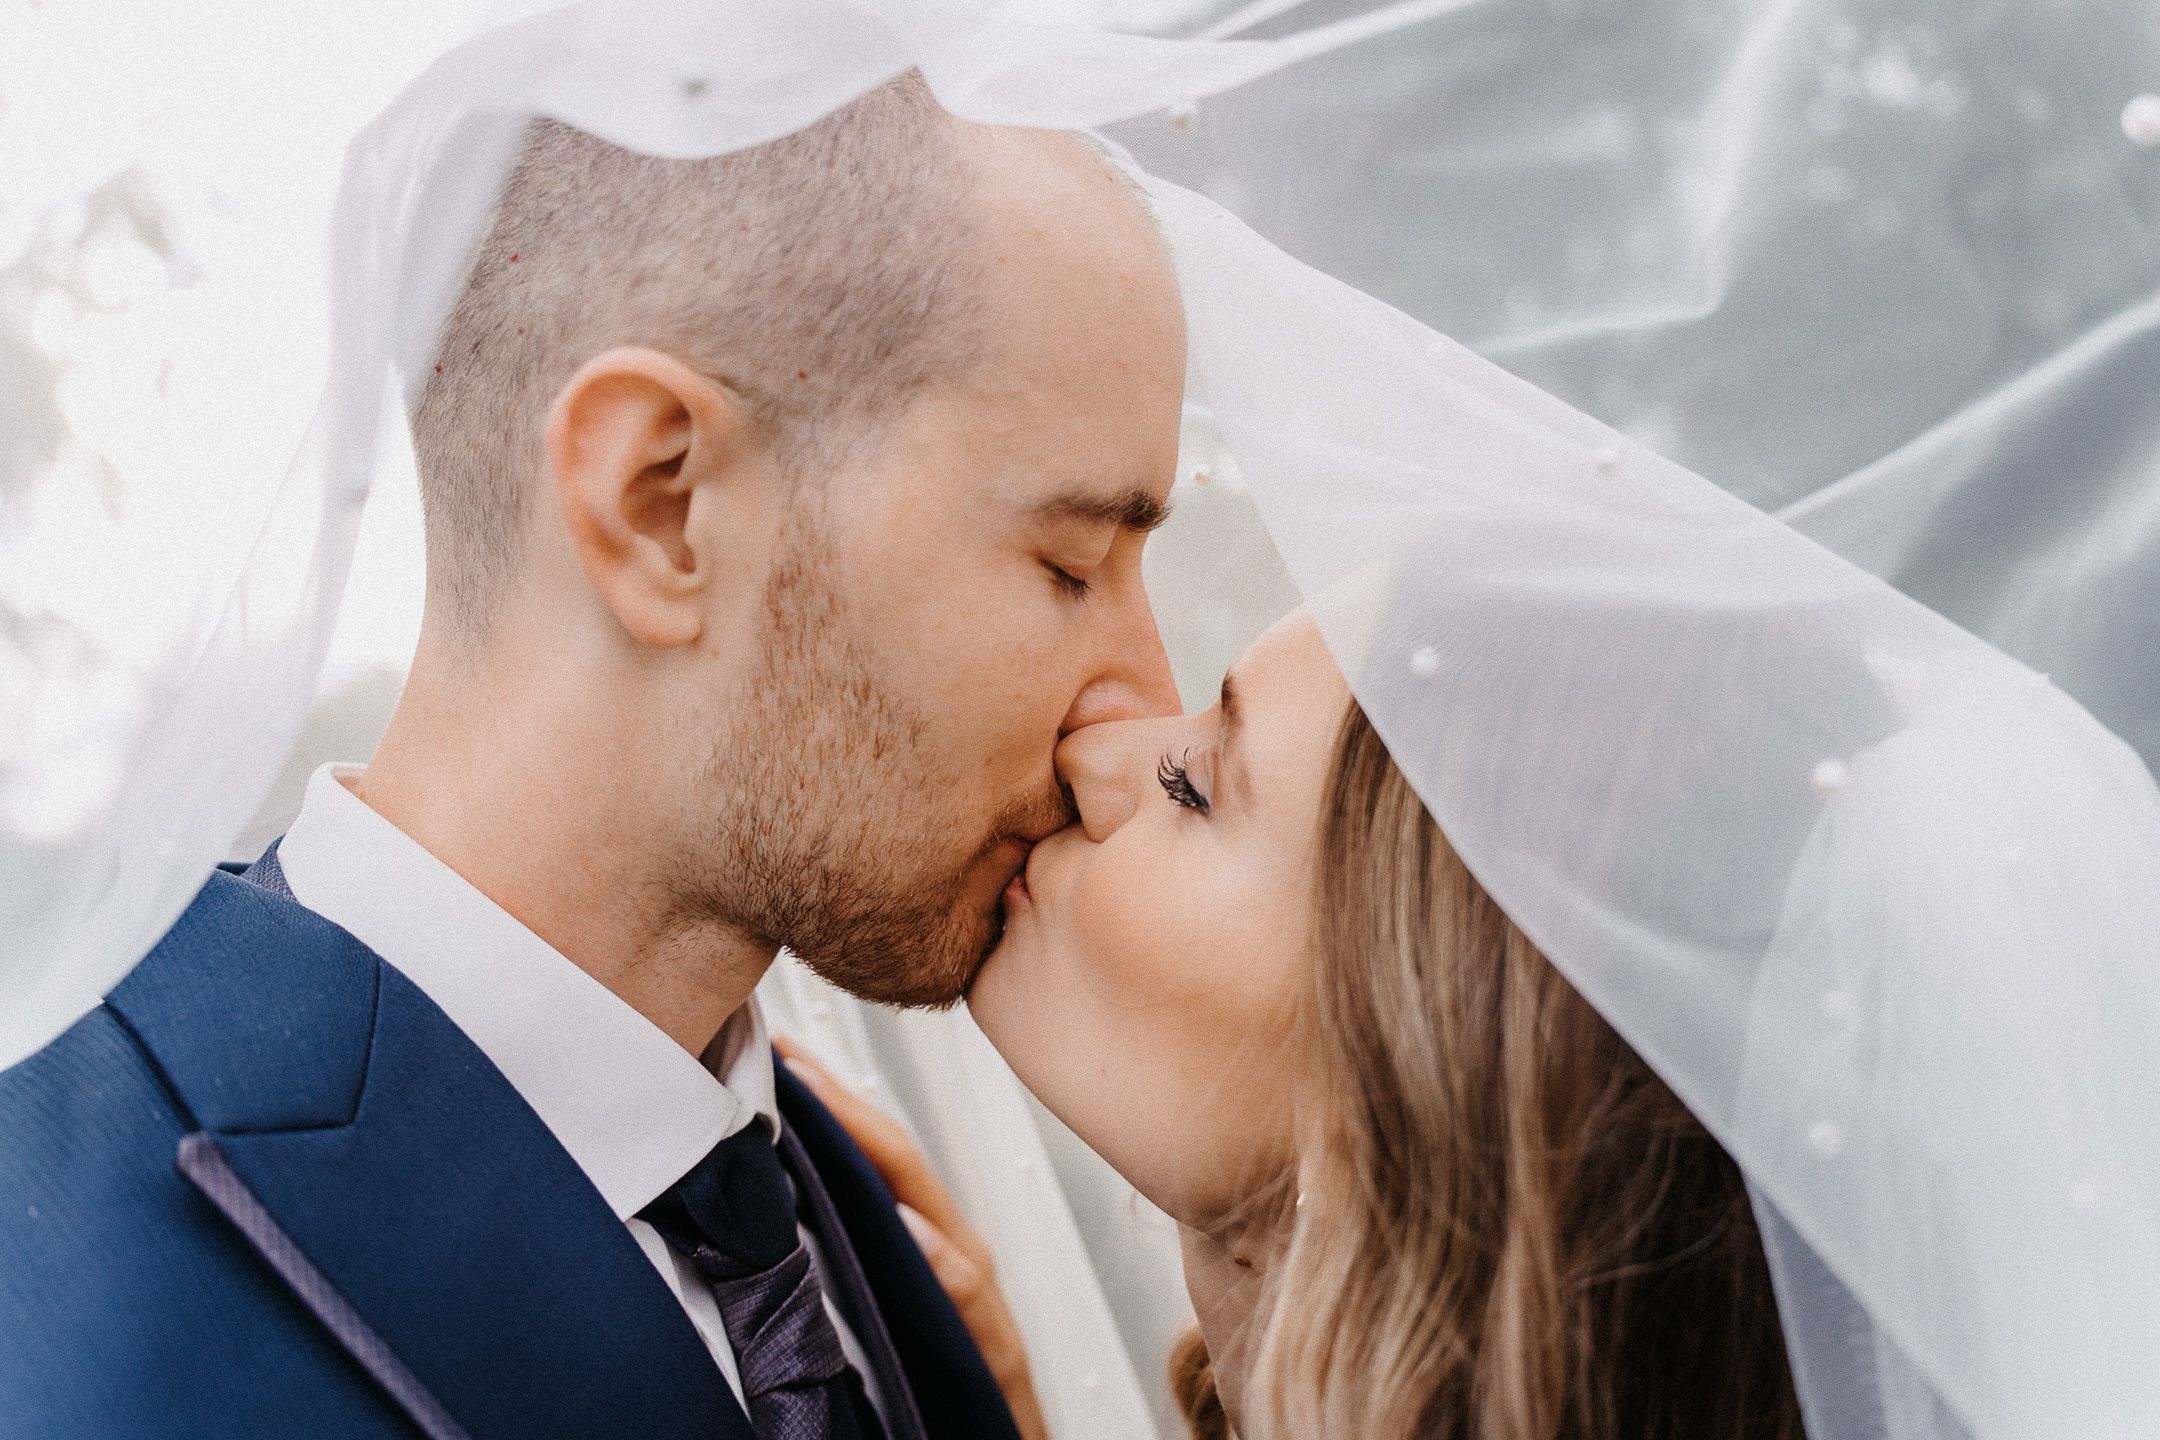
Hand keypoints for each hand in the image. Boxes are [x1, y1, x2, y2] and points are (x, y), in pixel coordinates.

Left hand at [776, 1036, 1050, 1439]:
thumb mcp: (887, 1316)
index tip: (776, 1054)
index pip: (876, 1157)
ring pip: (938, 1217)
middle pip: (903, 1166)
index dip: (831, 1103)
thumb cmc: (940, 1394)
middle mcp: (959, 1261)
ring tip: (832, 1113)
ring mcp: (980, 1306)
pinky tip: (912, 1230)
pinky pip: (971, 1303)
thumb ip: (849, 1260)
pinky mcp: (997, 1361)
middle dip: (846, 1107)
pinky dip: (944, 1265)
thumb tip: (775, 1213)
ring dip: (885, 1162)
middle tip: (787, 1059)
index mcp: (926, 1246)